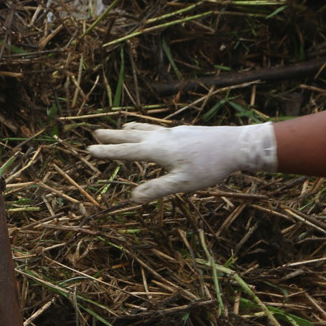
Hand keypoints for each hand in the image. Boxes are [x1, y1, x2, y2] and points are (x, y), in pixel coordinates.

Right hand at [88, 122, 277, 201]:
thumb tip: (133, 198)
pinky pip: (158, 129)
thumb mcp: (182, 184)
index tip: (89, 149)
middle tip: (95, 133)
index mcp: (157, 150)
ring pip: (145, 130)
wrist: (236, 145)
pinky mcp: (185, 132)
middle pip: (131, 136)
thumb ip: (157, 189)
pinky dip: (147, 129)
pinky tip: (154, 132)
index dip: (107, 152)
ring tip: (121, 127)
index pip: (126, 152)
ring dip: (130, 130)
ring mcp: (174, 133)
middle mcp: (162, 138)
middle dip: (113, 137)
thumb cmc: (209, 166)